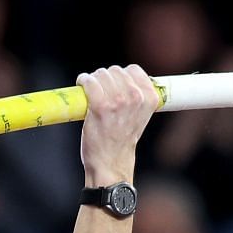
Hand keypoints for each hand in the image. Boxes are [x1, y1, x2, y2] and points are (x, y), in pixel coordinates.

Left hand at [78, 64, 159, 185]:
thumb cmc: (122, 140)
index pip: (134, 70)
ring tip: (91, 92)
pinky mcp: (100, 106)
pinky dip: (83, 81)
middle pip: (115, 70)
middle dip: (106, 78)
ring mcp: (118, 101)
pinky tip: (82, 86)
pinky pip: (89, 82)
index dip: (121, 76)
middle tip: (100, 92)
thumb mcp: (140, 116)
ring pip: (101, 74)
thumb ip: (137, 98)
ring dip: (93, 80)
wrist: (111, 162)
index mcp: (150, 98)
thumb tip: (124, 80)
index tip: (114, 85)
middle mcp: (136, 97)